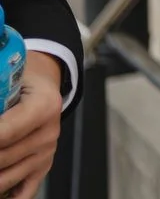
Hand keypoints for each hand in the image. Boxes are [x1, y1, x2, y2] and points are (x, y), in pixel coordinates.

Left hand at [0, 53, 62, 198]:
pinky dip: (6, 195)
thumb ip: (0, 98)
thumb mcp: (7, 78)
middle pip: (1, 158)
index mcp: (44, 106)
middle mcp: (49, 133)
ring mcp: (46, 152)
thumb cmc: (22, 79)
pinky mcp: (43, 167)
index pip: (4, 133)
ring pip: (5, 178)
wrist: (44, 83)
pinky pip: (23, 192)